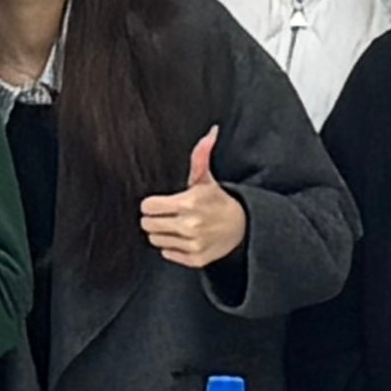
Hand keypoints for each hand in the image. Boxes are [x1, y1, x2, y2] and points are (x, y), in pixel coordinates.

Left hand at [138, 128, 248, 269]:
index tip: (159, 202)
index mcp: (188, 203)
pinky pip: (167, 254)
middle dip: (153, 218)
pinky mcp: (196, 259)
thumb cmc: (217, 200)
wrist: (243, 227)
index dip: (151, 204)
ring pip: (155, 240)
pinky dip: (172, 248)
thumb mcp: (206, 179)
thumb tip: (211, 132)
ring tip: (176, 225)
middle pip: (147, 225)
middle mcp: (190, 226)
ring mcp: (193, 244)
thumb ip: (200, 156)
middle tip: (166, 214)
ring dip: (162, 233)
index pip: (147, 207)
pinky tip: (183, 239)